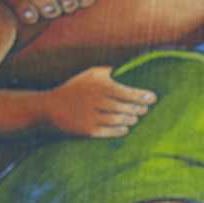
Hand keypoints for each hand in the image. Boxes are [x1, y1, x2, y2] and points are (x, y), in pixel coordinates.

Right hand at [42, 67, 156, 137]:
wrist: (50, 107)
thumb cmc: (74, 89)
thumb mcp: (89, 75)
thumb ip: (108, 72)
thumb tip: (130, 70)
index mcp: (99, 84)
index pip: (127, 91)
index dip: (142, 96)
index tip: (153, 98)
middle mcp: (96, 100)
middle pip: (125, 107)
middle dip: (139, 109)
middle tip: (145, 110)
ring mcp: (92, 116)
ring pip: (119, 120)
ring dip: (131, 119)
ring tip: (135, 118)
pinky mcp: (88, 130)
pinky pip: (110, 132)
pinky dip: (120, 130)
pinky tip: (125, 128)